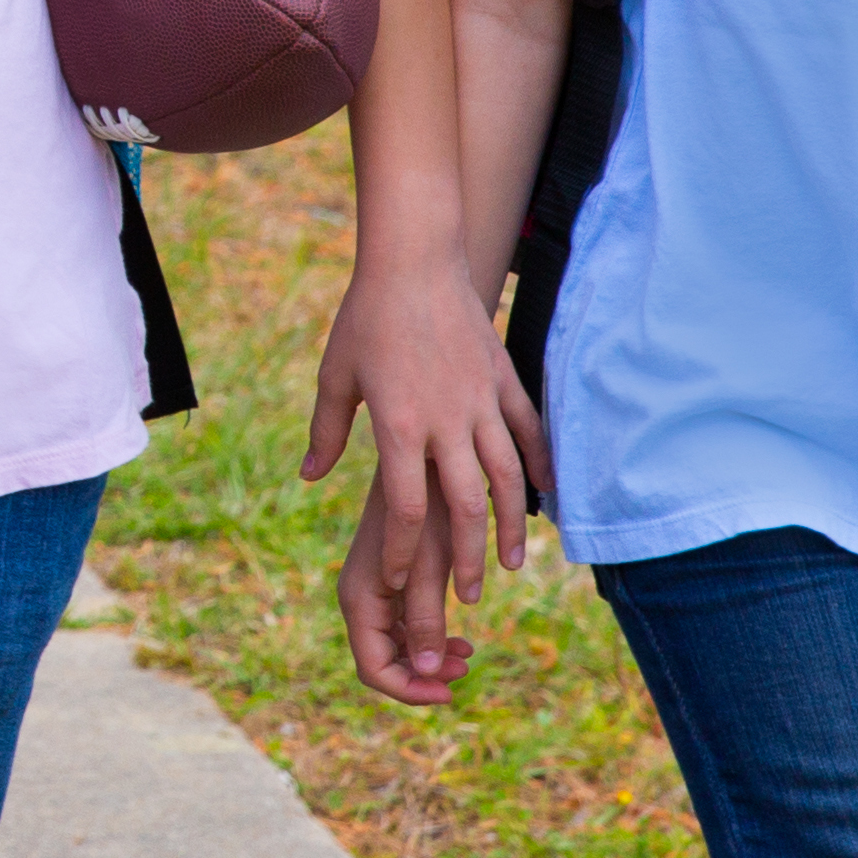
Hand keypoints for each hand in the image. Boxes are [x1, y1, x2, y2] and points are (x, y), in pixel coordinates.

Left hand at [301, 274, 542, 595]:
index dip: (406, 553)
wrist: (413, 260)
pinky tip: (546, 500)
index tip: (402, 583)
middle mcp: (446, 420)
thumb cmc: (365, 319)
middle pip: (466, 507)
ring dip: (511, 527)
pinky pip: (529, 434)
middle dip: (466, 560)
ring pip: (507, 479)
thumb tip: (311, 478)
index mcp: (398, 425)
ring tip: (511, 565)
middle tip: (466, 597)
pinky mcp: (504, 381)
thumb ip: (326, 432)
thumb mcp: (335, 376)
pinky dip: (540, 469)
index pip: (407, 508)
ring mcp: (481, 401)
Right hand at [337, 481, 487, 711]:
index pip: (374, 669)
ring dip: (429, 658)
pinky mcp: (391, 581)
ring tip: (468, 655)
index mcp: (358, 599)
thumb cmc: (432, 509)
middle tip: (466, 669)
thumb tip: (426, 672)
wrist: (427, 461)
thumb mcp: (431, 568)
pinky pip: (405, 625)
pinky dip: (431, 637)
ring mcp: (375, 591)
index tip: (452, 690)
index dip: (411, 689)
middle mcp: (360, 598)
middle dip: (423, 675)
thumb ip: (426, 620)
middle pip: (384, 660)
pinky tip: (460, 638)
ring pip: (397, 645)